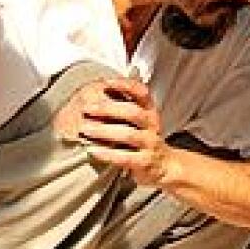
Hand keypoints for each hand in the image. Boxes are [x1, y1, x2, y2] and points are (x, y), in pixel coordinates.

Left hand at [55, 76, 170, 187]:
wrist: (164, 165)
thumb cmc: (144, 139)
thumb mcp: (138, 121)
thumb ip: (122, 107)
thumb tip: (95, 93)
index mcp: (149, 111)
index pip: (141, 93)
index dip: (125, 86)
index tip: (106, 82)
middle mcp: (152, 125)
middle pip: (133, 112)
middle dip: (108, 109)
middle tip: (87, 108)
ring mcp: (150, 143)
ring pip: (129, 134)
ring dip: (104, 131)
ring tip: (85, 129)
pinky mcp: (145, 162)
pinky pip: (125, 157)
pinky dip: (107, 153)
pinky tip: (92, 150)